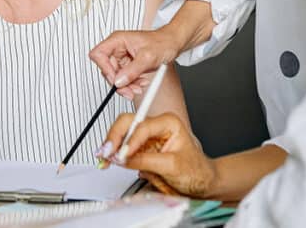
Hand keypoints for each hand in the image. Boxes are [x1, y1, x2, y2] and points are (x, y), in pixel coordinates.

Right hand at [89, 28, 178, 99]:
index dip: (104, 68)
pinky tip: (141, 83)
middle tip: (129, 90)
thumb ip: (132, 70)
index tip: (115, 79)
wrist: (173, 44)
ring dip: (127, 85)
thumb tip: (118, 81)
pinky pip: (124, 78)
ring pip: (116, 76)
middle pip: (107, 69)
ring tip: (139, 87)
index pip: (99, 54)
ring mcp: (122, 57)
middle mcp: (117, 48)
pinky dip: (132, 83)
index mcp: (117, 40)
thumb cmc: (162, 42)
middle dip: (118, 82)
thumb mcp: (148, 57)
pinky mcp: (128, 64)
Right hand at [97, 113, 216, 197]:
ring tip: (104, 158)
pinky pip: (121, 149)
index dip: (130, 141)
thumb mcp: (172, 165)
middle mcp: (154, 127)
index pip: (142, 126)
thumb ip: (146, 161)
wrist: (200, 183)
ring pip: (121, 134)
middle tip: (107, 151)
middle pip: (127, 123)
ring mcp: (145, 139)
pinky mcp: (139, 151)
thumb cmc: (196, 170)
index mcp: (167, 122)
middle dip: (114, 137)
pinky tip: (108, 160)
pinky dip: (112, 154)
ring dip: (110, 146)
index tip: (122, 155)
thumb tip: (124, 159)